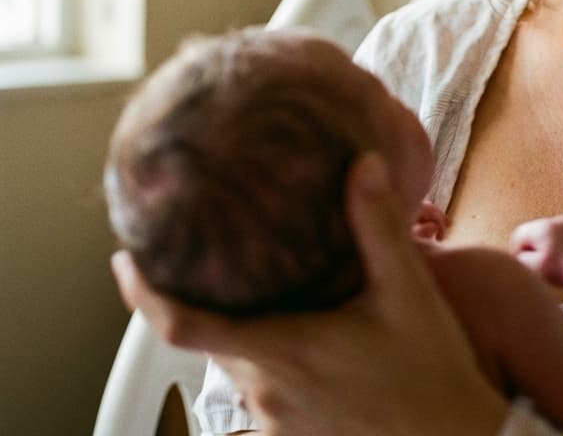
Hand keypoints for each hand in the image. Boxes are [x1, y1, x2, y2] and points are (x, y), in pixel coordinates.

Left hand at [112, 153, 507, 435]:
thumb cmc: (431, 371)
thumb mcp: (409, 291)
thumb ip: (378, 225)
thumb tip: (361, 163)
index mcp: (284, 350)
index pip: (184, 326)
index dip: (143, 296)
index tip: (122, 262)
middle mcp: (268, 392)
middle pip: (211, 343)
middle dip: (204, 305)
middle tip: (212, 262)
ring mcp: (278, 424)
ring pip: (239, 369)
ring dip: (243, 334)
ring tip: (264, 298)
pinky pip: (262, 395)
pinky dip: (267, 362)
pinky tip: (304, 343)